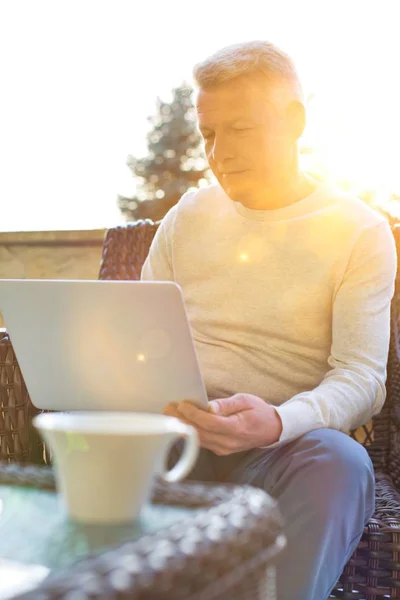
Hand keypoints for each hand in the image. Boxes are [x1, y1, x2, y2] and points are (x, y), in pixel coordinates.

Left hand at [163, 393, 282, 454]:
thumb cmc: (259, 411)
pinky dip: (190, 433)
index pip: (210, 423)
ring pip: (198, 439)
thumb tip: (209, 407)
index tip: (181, 404)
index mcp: (237, 428)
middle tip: (167, 409)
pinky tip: (180, 425)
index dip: (193, 414)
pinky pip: (202, 442)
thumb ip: (227, 404)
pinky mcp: (221, 450)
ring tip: (169, 415)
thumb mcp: (246, 401)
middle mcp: (229, 442)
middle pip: (200, 433)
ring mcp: (224, 448)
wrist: (272, 429)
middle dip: (181, 421)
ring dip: (182, 427)